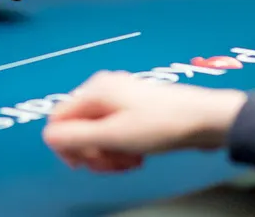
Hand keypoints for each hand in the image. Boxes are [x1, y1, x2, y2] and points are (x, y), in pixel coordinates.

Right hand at [43, 72, 247, 171]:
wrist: (206, 119)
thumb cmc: (161, 124)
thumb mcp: (113, 136)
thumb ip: (75, 137)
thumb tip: (49, 138)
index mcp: (95, 91)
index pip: (59, 120)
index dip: (68, 147)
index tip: (86, 164)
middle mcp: (104, 90)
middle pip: (78, 128)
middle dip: (92, 153)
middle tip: (112, 165)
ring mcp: (121, 99)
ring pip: (97, 134)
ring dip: (108, 154)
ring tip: (129, 162)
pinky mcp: (136, 110)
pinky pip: (115, 133)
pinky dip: (121, 148)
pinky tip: (137, 157)